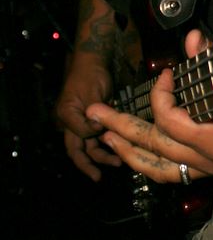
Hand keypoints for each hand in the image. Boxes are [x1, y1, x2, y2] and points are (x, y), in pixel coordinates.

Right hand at [55, 61, 122, 181]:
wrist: (94, 62)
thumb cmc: (88, 76)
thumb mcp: (88, 96)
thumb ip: (90, 116)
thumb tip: (96, 132)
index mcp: (66, 118)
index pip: (76, 140)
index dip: (90, 141)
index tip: (104, 134)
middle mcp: (72, 122)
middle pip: (77, 149)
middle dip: (87, 164)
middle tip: (98, 178)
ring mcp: (83, 121)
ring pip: (90, 145)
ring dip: (101, 155)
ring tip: (118, 163)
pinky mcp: (94, 118)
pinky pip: (98, 136)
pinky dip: (107, 143)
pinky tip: (119, 149)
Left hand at [85, 29, 212, 183]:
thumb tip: (192, 36)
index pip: (170, 120)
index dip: (160, 95)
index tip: (166, 74)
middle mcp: (212, 160)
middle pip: (153, 145)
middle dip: (118, 126)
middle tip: (92, 113)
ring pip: (158, 167)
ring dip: (128, 151)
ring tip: (105, 136)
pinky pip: (174, 176)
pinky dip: (151, 165)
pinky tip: (135, 155)